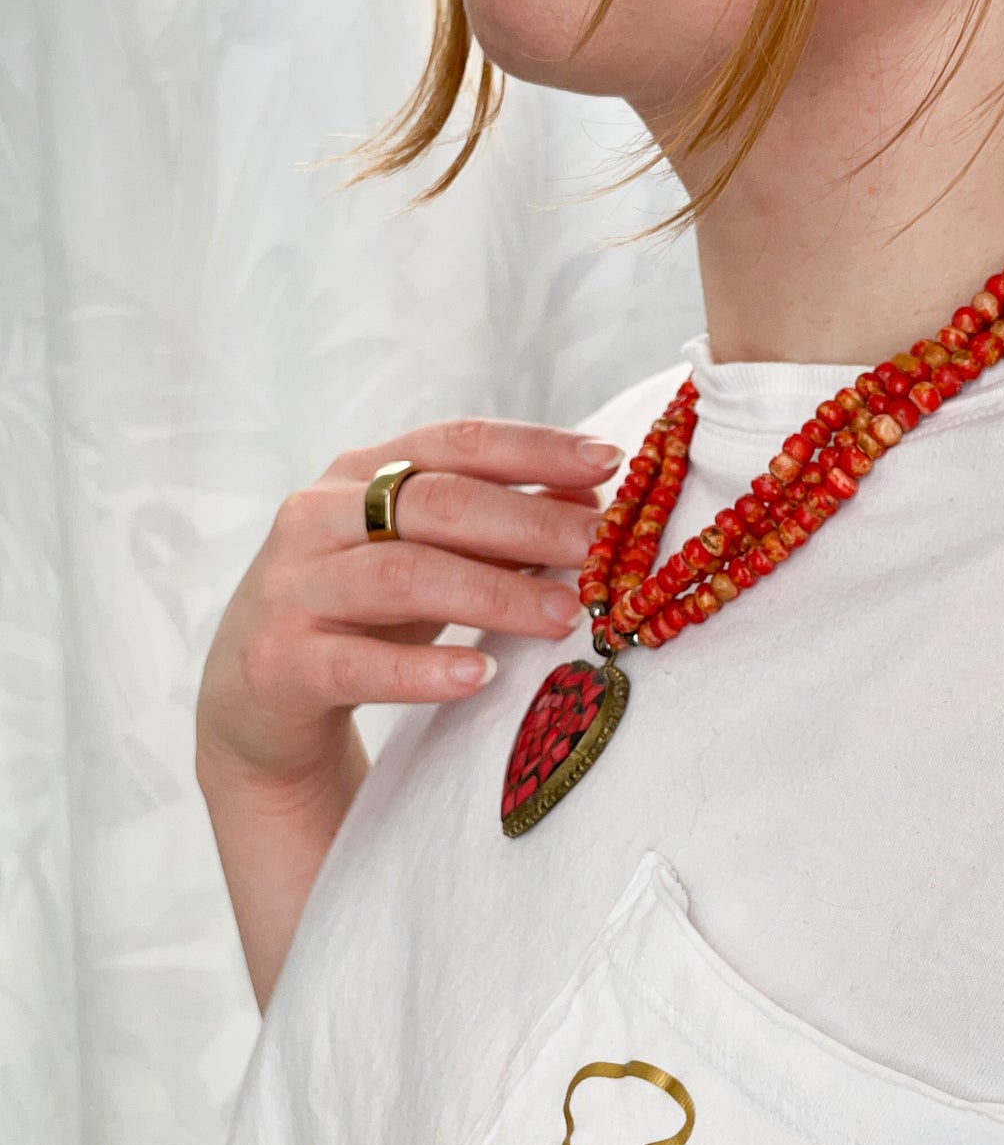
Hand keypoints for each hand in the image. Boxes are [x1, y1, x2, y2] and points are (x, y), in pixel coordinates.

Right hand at [197, 417, 622, 794]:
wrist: (253, 702)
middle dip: (529, 521)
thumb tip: (593, 503)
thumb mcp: (428, 560)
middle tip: (599, 551)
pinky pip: (355, 664)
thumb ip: (496, 529)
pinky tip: (478, 678)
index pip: (457, 443)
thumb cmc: (358, 617)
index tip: (610, 461)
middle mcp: (319, 515)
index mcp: (362, 475)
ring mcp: (292, 586)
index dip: (535, 447)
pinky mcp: (277, 661)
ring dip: (492, 595)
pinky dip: (421, 672)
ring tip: (563, 616)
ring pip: (402, 576)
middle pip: (436, 503)